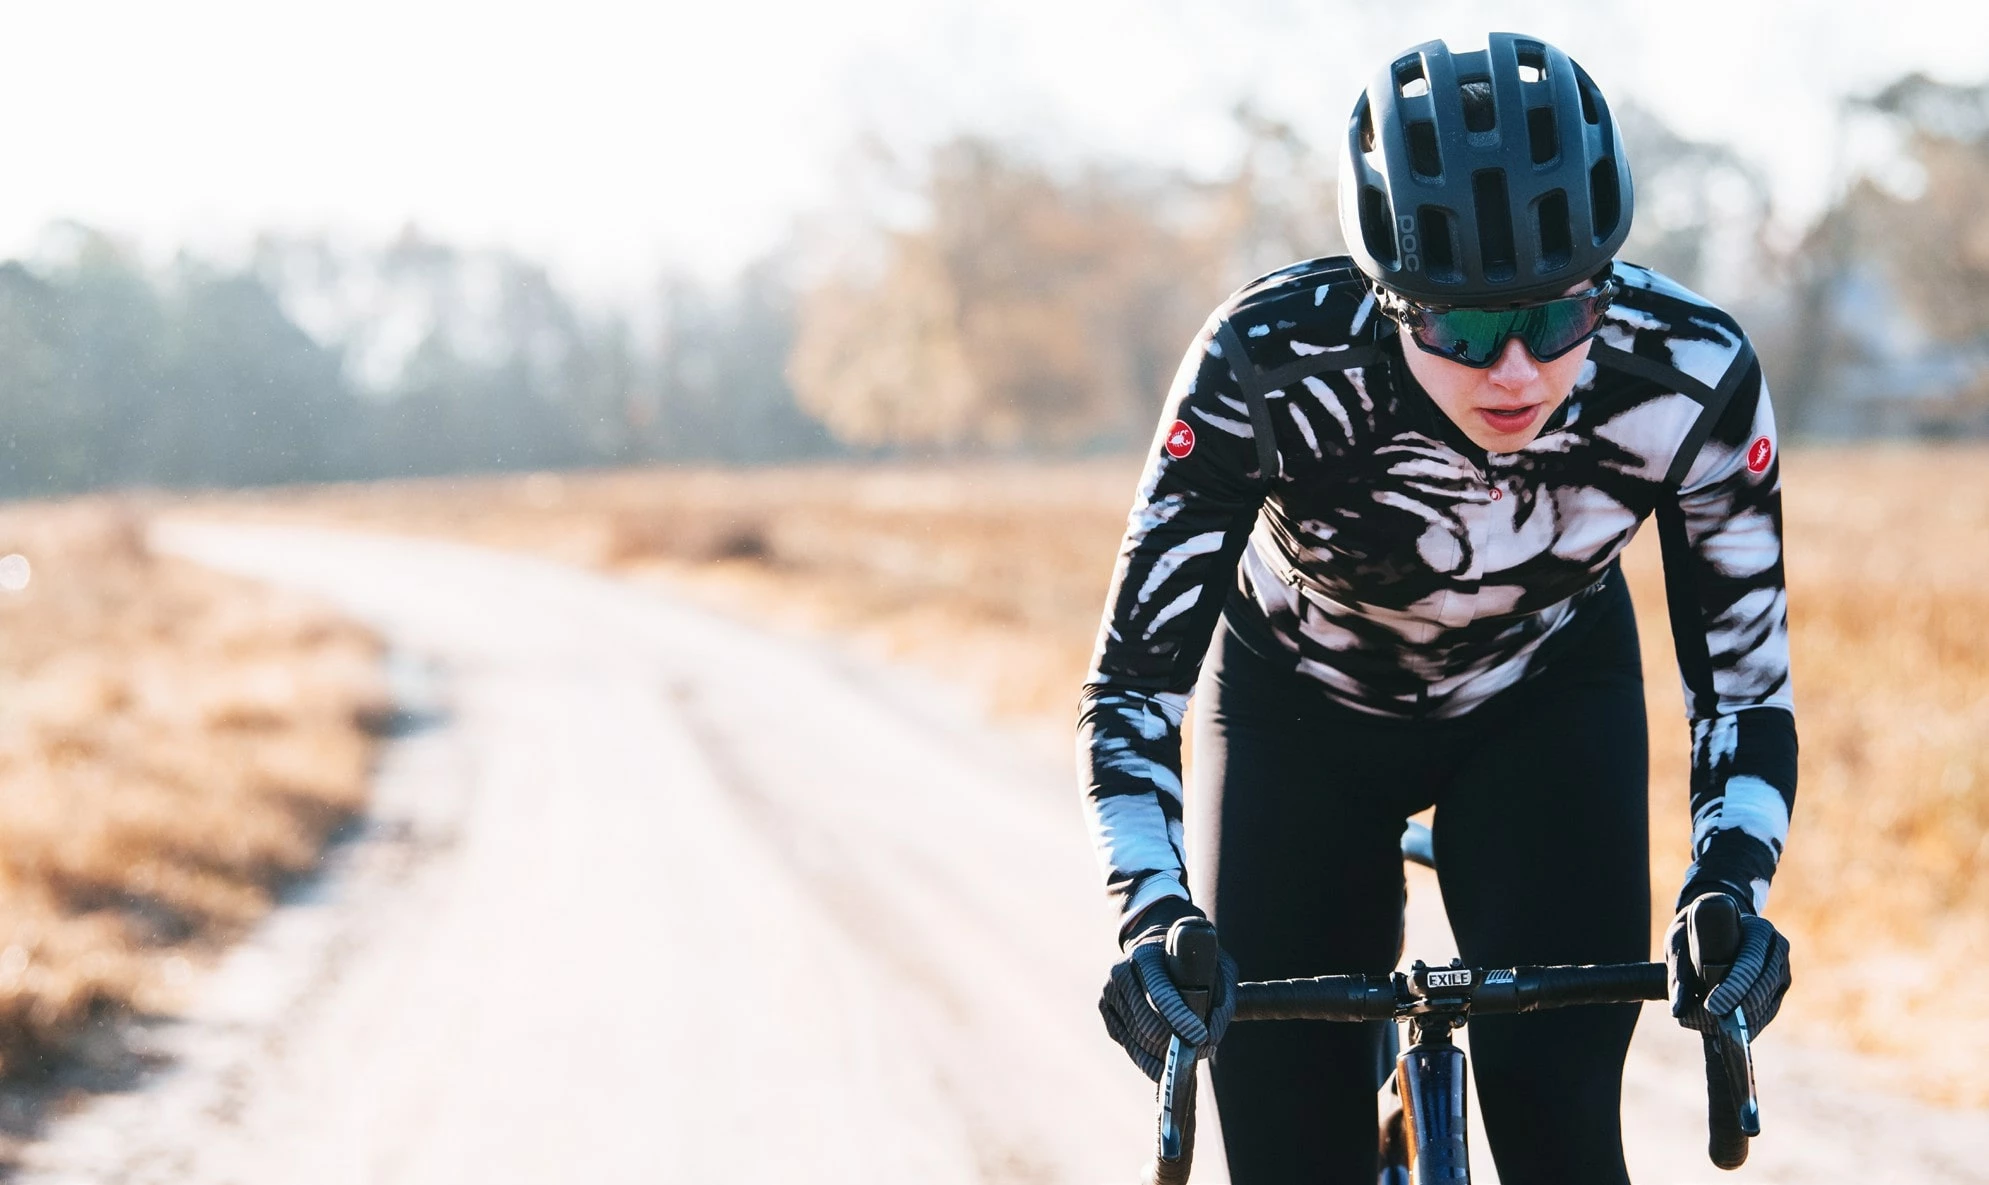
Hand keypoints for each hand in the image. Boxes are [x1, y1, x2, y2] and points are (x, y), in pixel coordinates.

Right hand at [1098, 918, 1239, 1080]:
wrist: (1152, 949)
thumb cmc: (1189, 960)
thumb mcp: (1214, 964)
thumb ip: (1222, 997)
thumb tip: (1211, 1037)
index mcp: (1146, 955)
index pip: (1161, 992)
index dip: (1180, 1018)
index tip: (1200, 1037)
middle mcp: (1121, 971)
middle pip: (1148, 1024)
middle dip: (1176, 1043)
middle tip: (1202, 1050)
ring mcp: (1109, 992)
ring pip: (1138, 1041)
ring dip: (1164, 1056)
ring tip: (1188, 1057)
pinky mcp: (1105, 1010)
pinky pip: (1129, 1046)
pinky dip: (1150, 1059)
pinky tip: (1166, 1060)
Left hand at [1666, 892, 1791, 1034]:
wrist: (1714, 922)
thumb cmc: (1695, 929)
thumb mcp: (1681, 941)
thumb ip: (1679, 973)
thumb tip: (1678, 1011)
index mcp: (1758, 930)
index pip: (1750, 963)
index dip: (1733, 988)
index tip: (1713, 1007)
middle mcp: (1777, 949)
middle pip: (1762, 989)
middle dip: (1734, 1011)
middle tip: (1705, 1025)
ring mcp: (1781, 971)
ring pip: (1765, 1007)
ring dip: (1738, 1024)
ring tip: (1705, 1031)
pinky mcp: (1778, 990)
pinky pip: (1765, 1014)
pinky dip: (1745, 1028)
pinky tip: (1722, 1038)